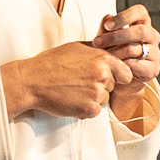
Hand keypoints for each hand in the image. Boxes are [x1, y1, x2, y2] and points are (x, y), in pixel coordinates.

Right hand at [1, 39, 131, 121]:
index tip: (111, 79)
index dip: (118, 77)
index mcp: (103, 59)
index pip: (126, 73)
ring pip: (103, 100)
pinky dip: (84, 109)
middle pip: (112, 87)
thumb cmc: (50, 63)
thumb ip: (97, 50)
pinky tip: (71, 99)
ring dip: (91, 98)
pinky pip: (94, 112)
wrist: (33, 80)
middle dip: (100, 87)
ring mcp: (97, 93)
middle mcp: (103, 75)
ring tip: (73, 91)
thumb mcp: (77, 47)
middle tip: (80, 84)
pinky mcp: (90, 108)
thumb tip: (110, 49)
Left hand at [93, 3, 159, 89]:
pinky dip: (121, 66)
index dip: (124, 16)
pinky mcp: (153, 68)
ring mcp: (155, 52)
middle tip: (97, 42)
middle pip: (140, 30)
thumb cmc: (113, 55)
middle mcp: (152, 36)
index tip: (107, 25)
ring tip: (102, 57)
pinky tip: (113, 67)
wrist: (119, 80)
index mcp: (142, 24)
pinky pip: (136, 65)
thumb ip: (106, 28)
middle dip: (115, 37)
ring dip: (114, 53)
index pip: (140, 12)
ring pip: (134, 48)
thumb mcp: (106, 39)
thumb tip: (107, 18)